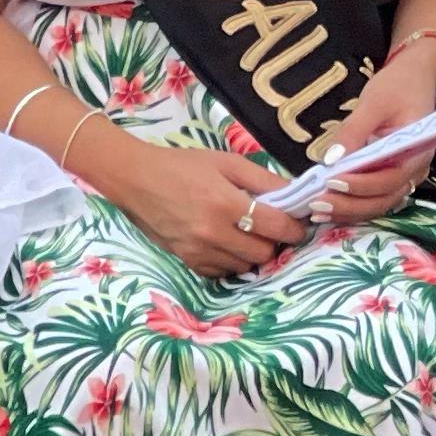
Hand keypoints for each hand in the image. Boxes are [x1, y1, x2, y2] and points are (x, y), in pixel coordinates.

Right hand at [102, 138, 313, 282]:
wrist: (136, 181)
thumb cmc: (183, 165)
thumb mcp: (226, 162)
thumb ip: (263, 178)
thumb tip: (295, 192)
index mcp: (226, 204)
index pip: (275, 228)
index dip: (294, 228)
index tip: (299, 224)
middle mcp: (213, 234)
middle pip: (263, 253)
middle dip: (274, 241)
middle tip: (272, 226)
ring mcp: (198, 252)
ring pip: (244, 266)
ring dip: (253, 252)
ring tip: (248, 232)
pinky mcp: (187, 262)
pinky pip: (222, 273)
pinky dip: (231, 261)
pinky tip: (227, 242)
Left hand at [305, 57, 435, 222]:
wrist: (415, 76)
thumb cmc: (398, 85)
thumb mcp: (374, 102)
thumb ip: (354, 131)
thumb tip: (331, 160)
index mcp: (416, 151)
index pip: (390, 178)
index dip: (361, 185)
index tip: (331, 182)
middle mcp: (414, 169)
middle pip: (384, 198)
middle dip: (350, 205)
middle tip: (317, 204)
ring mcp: (404, 175)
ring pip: (378, 204)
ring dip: (349, 210)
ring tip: (317, 210)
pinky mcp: (391, 176)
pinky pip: (374, 198)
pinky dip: (353, 205)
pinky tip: (329, 207)